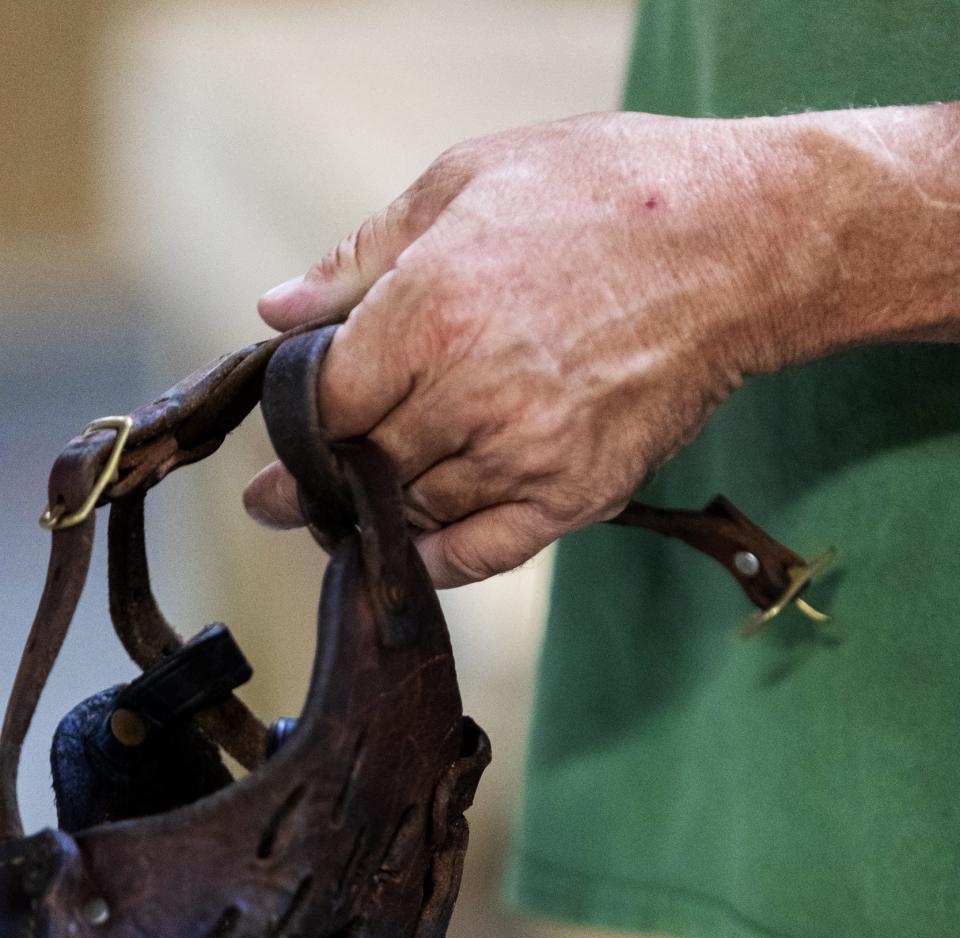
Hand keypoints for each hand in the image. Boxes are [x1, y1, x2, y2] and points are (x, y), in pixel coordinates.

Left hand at [244, 107, 959, 585]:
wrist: (738, 245)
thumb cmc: (606, 194)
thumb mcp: (467, 181)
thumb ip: (359, 257)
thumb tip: (275, 312)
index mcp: (429, 312)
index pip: (326, 407)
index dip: (294, 435)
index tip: (275, 456)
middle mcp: (470, 395)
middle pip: (367, 465)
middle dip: (327, 481)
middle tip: (298, 495)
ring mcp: (527, 454)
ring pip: (420, 511)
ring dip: (385, 512)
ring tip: (365, 506)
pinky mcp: (578, 494)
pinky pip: (484, 553)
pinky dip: (439, 561)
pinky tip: (414, 553)